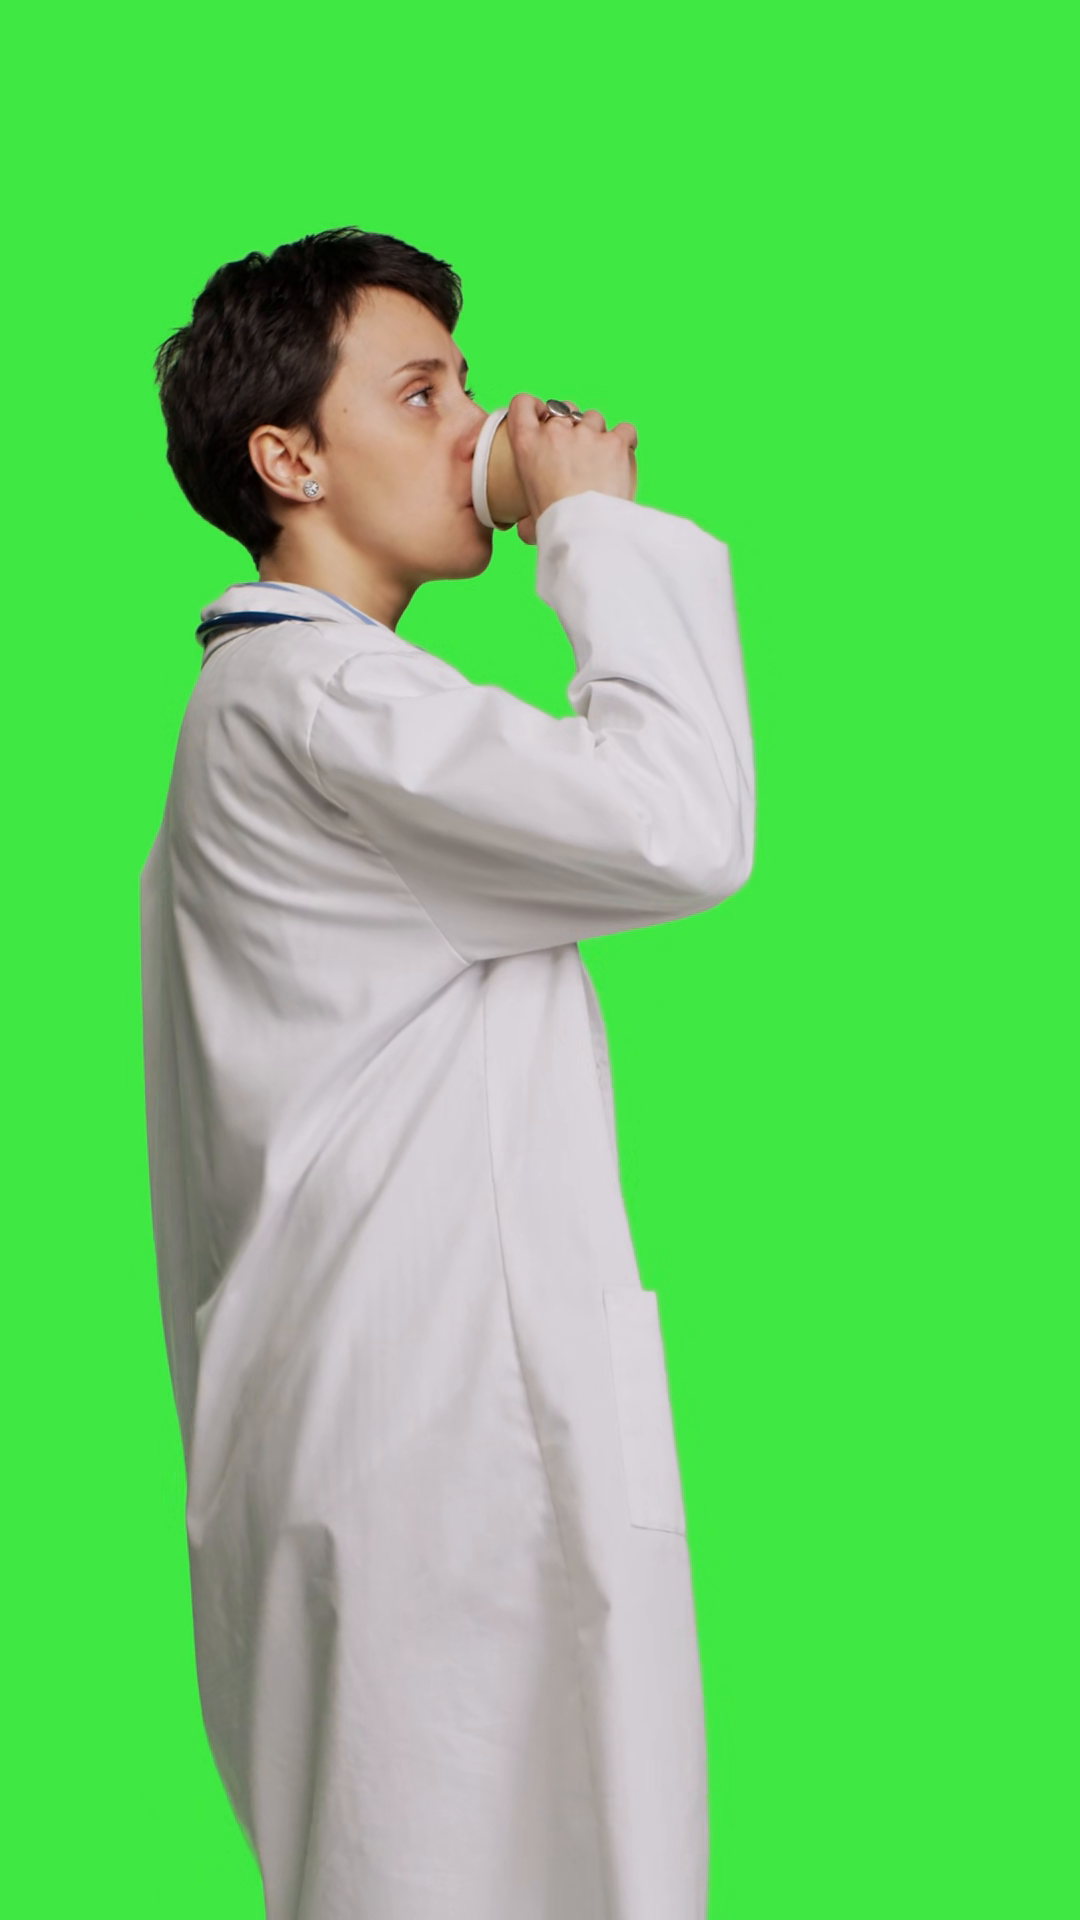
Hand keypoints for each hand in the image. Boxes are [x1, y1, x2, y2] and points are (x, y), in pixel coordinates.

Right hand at [506, 393, 637, 544]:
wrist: (587, 530)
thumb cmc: (556, 525)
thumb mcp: (529, 519)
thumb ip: (525, 516)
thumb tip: (524, 528)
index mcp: (528, 445)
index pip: (522, 404)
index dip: (533, 406)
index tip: (541, 416)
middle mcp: (556, 432)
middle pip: (564, 409)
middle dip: (570, 424)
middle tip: (576, 450)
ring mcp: (588, 434)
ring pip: (594, 418)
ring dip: (597, 433)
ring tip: (600, 459)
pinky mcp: (615, 442)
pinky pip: (624, 429)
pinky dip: (625, 440)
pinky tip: (622, 456)